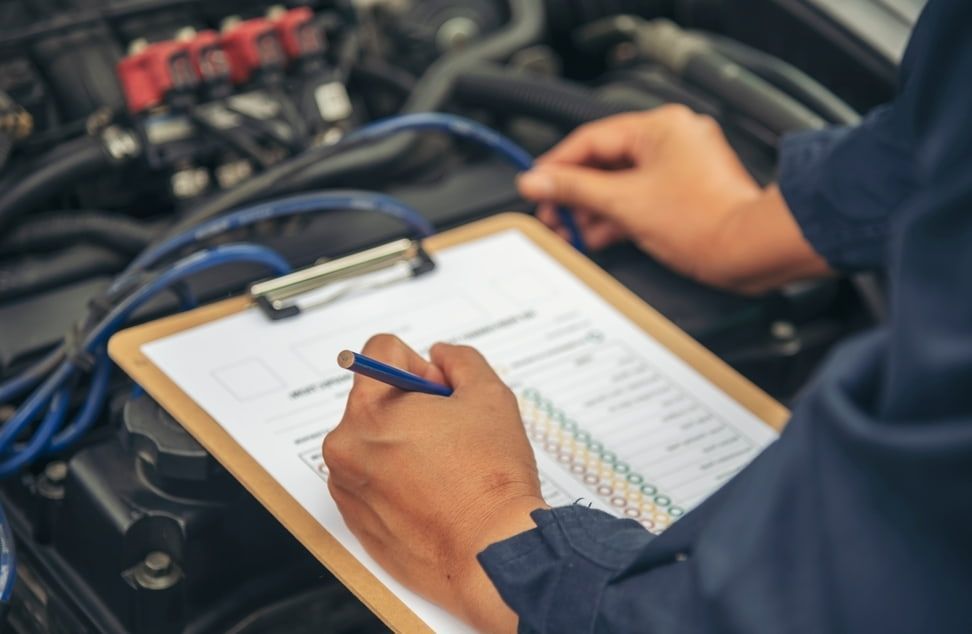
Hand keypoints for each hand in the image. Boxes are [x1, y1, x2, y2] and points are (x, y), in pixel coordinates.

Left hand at [323, 335, 546, 631]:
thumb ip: (460, 361)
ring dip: (403, 443)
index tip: (441, 393)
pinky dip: (397, 479)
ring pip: (373, 441)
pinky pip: (372, 480)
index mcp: (368, 411)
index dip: (421, 365)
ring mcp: (347, 487)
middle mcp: (345, 447)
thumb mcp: (488, 396)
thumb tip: (441, 356)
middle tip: (450, 433)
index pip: (380, 353)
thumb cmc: (490, 479)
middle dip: (411, 406)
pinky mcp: (356, 521)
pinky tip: (433, 494)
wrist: (490, 553)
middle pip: (375, 398)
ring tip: (444, 468)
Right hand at [517, 106, 829, 293]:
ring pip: (620, 181)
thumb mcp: (624, 203)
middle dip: (574, 193)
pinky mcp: (684, 191)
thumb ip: (574, 189)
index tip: (535, 185)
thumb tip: (537, 180)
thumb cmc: (705, 221)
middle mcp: (671, 138)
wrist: (749, 250)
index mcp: (658, 127)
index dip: (557, 165)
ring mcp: (679, 165)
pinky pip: (638, 195)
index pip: (590, 139)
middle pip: (604, 161)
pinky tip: (596, 234)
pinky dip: (616, 214)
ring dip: (592, 207)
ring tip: (570, 230)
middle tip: (551, 214)